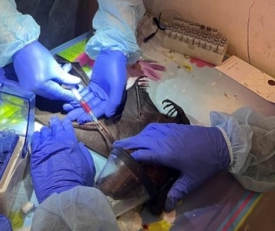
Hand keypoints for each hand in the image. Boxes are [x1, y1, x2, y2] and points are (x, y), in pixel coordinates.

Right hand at [13, 41, 79, 101]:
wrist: (22, 48)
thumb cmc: (39, 55)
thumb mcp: (55, 67)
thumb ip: (66, 77)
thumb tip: (77, 82)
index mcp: (41, 86)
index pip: (58, 93)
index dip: (68, 94)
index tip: (77, 95)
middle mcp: (33, 90)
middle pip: (52, 95)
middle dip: (62, 91)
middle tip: (72, 86)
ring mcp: (28, 89)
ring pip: (46, 92)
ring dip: (55, 88)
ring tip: (63, 79)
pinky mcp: (25, 86)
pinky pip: (39, 89)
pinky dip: (48, 86)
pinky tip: (53, 79)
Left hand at [30, 117, 94, 202]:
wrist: (63, 192)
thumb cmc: (79, 180)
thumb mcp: (88, 165)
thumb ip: (83, 152)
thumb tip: (78, 145)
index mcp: (71, 141)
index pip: (67, 126)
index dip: (65, 124)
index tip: (64, 123)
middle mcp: (57, 140)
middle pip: (54, 126)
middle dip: (54, 123)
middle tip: (53, 122)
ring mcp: (45, 146)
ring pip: (43, 132)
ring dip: (45, 131)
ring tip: (45, 132)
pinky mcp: (35, 154)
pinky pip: (34, 140)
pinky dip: (36, 137)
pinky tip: (37, 138)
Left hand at [64, 49, 126, 121]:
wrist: (112, 55)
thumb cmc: (116, 71)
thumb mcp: (117, 86)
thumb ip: (114, 101)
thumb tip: (108, 115)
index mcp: (111, 100)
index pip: (99, 111)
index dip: (89, 115)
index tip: (79, 120)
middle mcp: (105, 98)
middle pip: (91, 107)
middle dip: (80, 112)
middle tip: (68, 116)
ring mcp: (98, 92)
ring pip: (86, 101)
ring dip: (77, 104)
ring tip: (67, 107)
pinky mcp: (93, 85)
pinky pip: (85, 93)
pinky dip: (79, 96)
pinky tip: (71, 98)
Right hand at [114, 123, 230, 210]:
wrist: (220, 143)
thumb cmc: (204, 163)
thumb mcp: (191, 181)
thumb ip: (177, 192)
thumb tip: (166, 208)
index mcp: (165, 152)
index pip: (141, 153)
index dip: (130, 156)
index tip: (119, 159)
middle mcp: (163, 139)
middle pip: (140, 139)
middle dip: (127, 143)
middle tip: (114, 147)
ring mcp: (168, 131)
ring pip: (146, 131)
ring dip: (136, 136)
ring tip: (128, 143)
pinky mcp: (173, 127)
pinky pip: (154, 127)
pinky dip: (146, 131)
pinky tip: (145, 135)